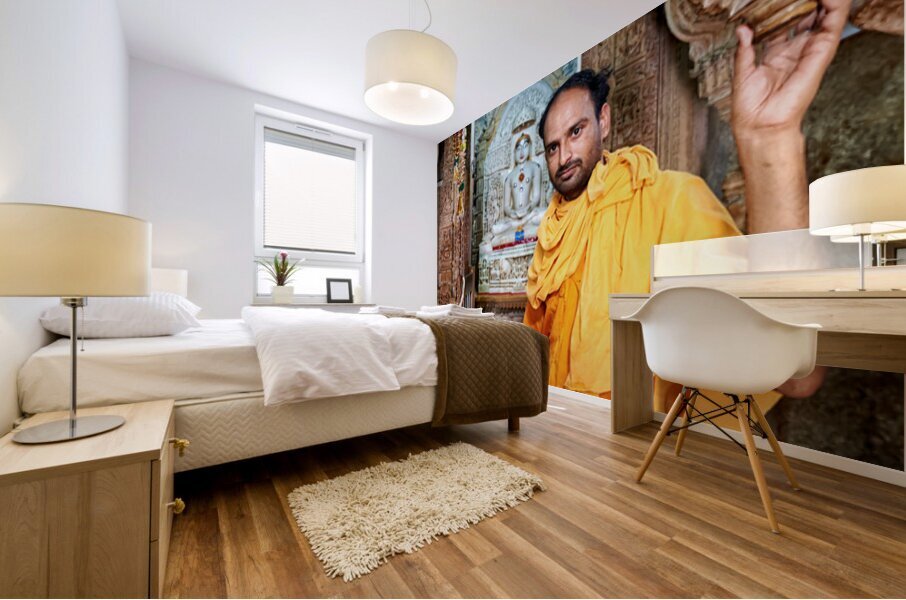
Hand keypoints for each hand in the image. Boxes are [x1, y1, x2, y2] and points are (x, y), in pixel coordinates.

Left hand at [732, 0, 850, 138]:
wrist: (761, 125)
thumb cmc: (751, 107)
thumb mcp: (742, 71)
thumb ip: (744, 48)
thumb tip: (743, 28)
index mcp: (777, 53)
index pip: (786, 22)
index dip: (785, 6)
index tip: (777, 0)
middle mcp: (796, 50)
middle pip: (807, 15)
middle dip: (804, 1)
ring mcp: (809, 50)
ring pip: (824, 14)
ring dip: (823, 0)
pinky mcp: (821, 52)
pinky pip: (833, 22)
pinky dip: (835, 5)